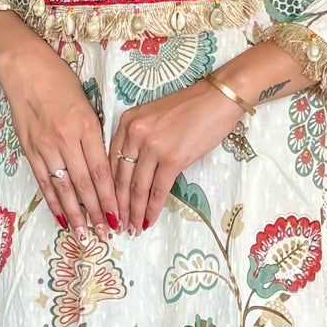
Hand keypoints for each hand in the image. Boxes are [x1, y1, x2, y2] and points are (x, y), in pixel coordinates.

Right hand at [0, 30, 119, 232]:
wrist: (24, 68)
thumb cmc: (61, 81)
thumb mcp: (87, 104)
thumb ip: (95, 135)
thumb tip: (104, 166)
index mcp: (86, 126)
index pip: (101, 171)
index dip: (110, 198)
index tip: (120, 216)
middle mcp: (65, 139)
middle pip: (84, 184)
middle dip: (96, 212)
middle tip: (106, 234)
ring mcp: (44, 146)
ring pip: (63, 188)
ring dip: (74, 215)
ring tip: (84, 235)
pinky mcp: (28, 149)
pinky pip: (43, 181)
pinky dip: (52, 202)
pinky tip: (60, 218)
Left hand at [110, 77, 247, 232]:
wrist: (218, 98)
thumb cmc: (190, 107)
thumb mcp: (153, 116)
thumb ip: (139, 139)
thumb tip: (135, 171)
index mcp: (127, 122)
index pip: (110, 161)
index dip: (109, 187)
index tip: (108, 204)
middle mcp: (134, 133)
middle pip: (120, 177)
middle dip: (118, 206)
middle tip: (117, 225)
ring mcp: (152, 146)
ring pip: (137, 187)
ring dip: (134, 212)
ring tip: (132, 228)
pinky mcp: (172, 158)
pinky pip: (158, 190)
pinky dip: (152, 209)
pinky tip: (148, 221)